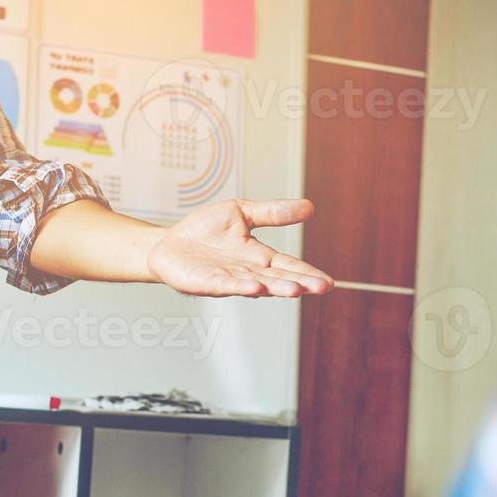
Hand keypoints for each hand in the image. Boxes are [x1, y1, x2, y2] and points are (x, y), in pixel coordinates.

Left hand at [147, 200, 333, 297]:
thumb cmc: (205, 231)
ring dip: (275, 287)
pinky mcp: (206, 282)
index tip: (327, 282)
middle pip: (278, 278)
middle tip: (320, 288)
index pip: (288, 265)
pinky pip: (226, 284)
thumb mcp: (242, 213)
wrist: (169, 243)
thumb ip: (272, 213)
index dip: (307, 273)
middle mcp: (247, 270)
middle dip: (299, 283)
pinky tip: (255, 287)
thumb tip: (309, 207)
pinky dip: (241, 286)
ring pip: (256, 284)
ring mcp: (228, 278)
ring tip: (295, 290)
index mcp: (258, 256)